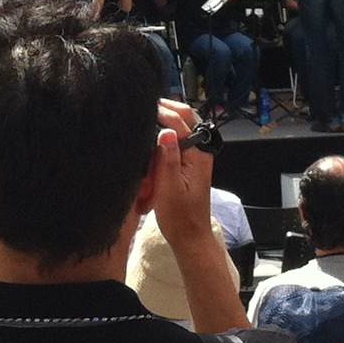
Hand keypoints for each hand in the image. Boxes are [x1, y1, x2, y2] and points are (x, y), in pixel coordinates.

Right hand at [143, 98, 216, 242]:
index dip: (162, 112)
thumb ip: (168, 158)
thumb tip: (166, 131)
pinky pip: (181, 141)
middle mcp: (200, 153)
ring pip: (185, 128)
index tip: (143, 108)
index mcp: (197, 156)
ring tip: (150, 115)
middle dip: (169, 108)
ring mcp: (196, 158)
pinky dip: (169, 133)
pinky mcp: (190, 165)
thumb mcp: (169, 188)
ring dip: (170, 119)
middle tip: (147, 105)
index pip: (180, 124)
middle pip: (188, 119)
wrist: (189, 237)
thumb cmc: (179, 217)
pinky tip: (154, 135)